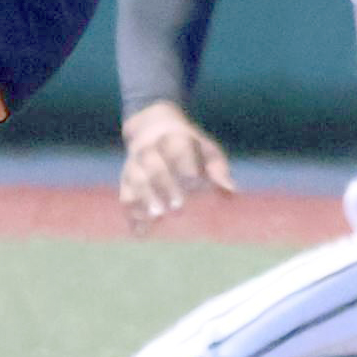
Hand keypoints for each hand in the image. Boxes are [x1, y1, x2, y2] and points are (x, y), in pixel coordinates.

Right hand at [117, 100, 233, 228]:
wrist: (151, 126)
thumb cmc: (189, 145)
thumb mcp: (206, 149)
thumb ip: (217, 168)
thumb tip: (230, 190)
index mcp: (173, 138)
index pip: (177, 151)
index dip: (185, 167)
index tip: (196, 184)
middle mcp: (150, 148)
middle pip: (153, 164)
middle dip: (164, 184)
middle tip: (178, 206)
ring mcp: (134, 163)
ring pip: (135, 178)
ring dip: (144, 197)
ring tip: (157, 216)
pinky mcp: (125, 178)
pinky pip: (125, 194)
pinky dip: (132, 211)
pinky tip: (140, 230)